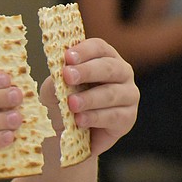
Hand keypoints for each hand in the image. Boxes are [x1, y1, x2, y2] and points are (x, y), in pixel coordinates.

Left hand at [58, 37, 138, 155]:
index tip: (67, 56)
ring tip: (71, 104)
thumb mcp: (53, 91)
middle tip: (67, 76)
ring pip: (112, 93)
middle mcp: (121, 73)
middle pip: (109, 67)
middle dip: (87, 71)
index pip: (99, 47)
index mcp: (104, 58)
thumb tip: (57, 76)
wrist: (69, 134)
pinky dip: (95, 118)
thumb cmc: (64, 104)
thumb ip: (55, 82)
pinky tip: (80, 120)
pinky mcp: (128, 118)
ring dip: (90, 98)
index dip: (84, 50)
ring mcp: (128, 95)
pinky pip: (114, 116)